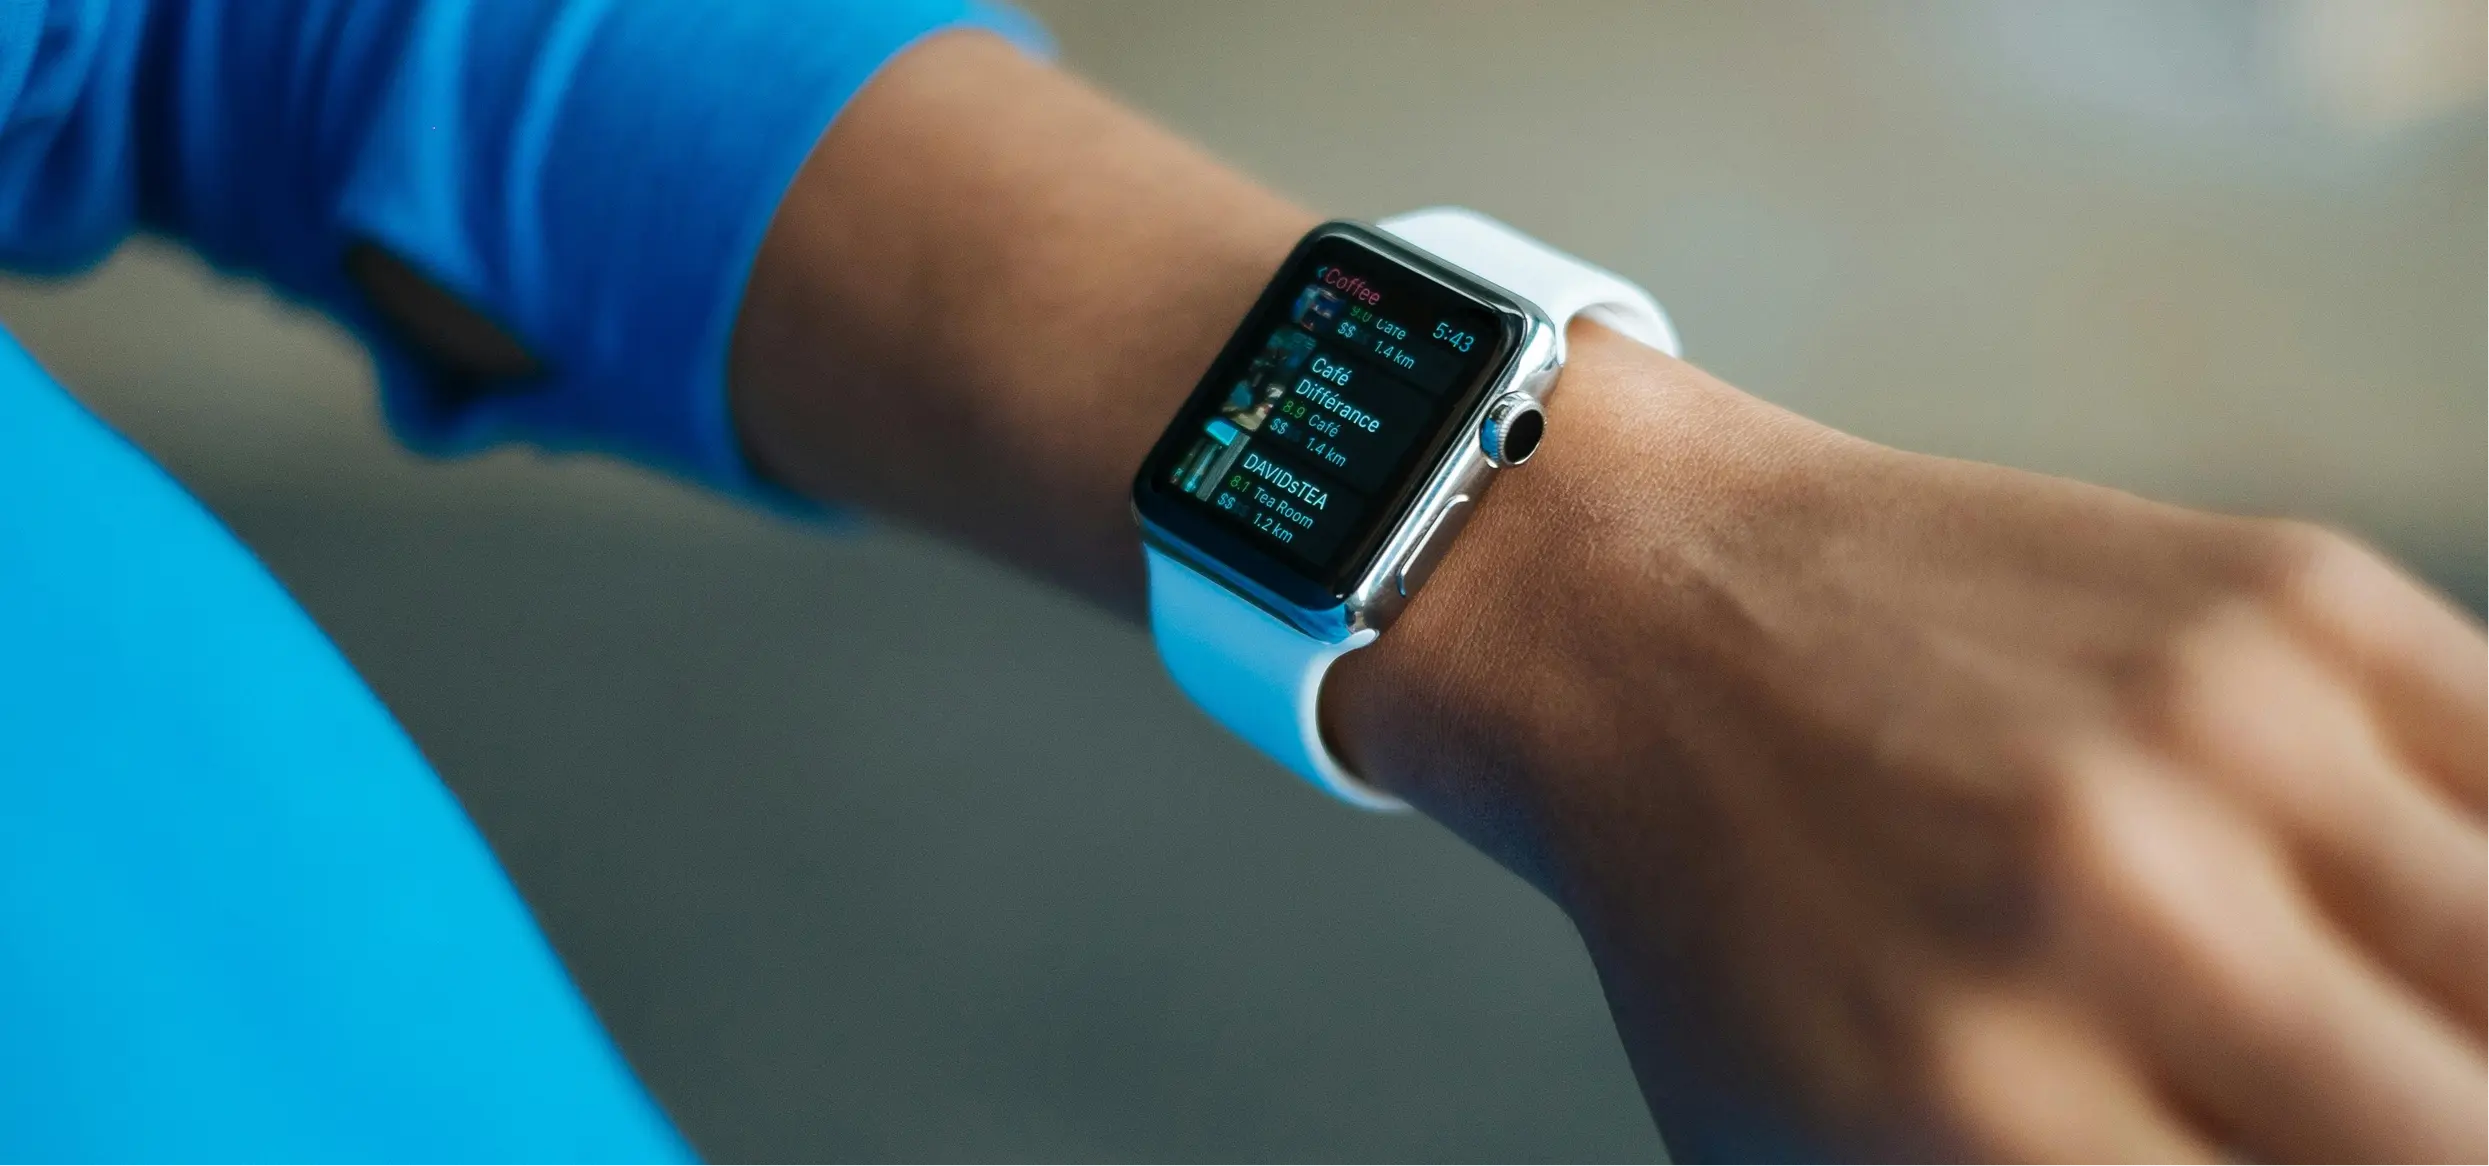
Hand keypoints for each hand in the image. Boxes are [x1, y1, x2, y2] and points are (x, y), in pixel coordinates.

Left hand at [1330, 326, 2488, 1163]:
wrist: (1643, 611)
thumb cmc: (1733, 925)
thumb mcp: (1824, 1157)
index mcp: (1988, 1115)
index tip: (2308, 1154)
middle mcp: (2121, 917)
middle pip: (2453, 1129)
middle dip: (2422, 1127)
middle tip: (2358, 1103)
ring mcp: (2221, 733)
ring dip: (2468, 1011)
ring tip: (2393, 1018)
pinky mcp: (2294, 594)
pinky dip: (2485, 865)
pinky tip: (2411, 904)